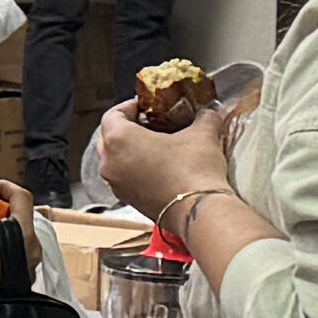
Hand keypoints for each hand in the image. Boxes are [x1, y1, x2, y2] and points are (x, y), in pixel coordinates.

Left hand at [92, 103, 231, 229]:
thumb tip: (208, 111)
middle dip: (128, 128)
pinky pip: (125, 178)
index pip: (112, 115)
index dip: (129, 107)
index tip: (145, 106)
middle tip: (151, 123)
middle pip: (109, 137)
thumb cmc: (194, 169)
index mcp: (118, 139)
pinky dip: (135, 169)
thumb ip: (203, 116)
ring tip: (157, 145)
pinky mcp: (127, 201)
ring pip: (116, 160)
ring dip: (131, 151)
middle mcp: (110, 163)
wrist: (198, 212)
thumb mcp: (203, 134)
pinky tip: (159, 167)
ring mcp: (116, 185)